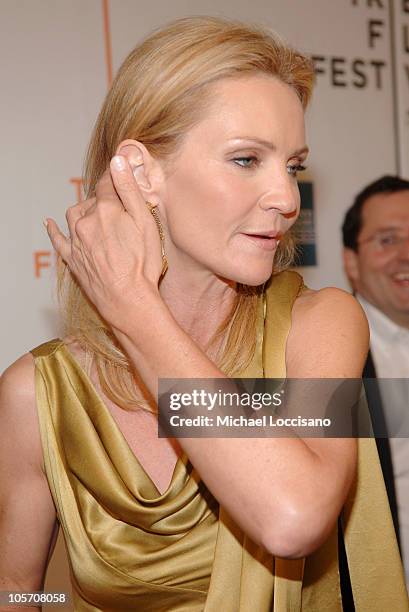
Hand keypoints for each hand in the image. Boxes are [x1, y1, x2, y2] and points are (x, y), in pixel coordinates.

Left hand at [46, 155, 164, 331]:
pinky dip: (53, 230)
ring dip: (85, 211)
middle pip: (93, 200)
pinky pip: (58, 240)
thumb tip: (117, 160)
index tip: (121, 176)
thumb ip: (129, 189)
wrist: (129, 300)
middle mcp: (86, 221)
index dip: (116, 179)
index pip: (108, 183)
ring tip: (98, 217)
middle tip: (121, 210)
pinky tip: (49, 224)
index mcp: (106, 209)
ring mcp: (76, 241)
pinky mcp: (72, 259)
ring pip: (75, 215)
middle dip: (105, 201)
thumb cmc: (143, 263)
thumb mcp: (145, 222)